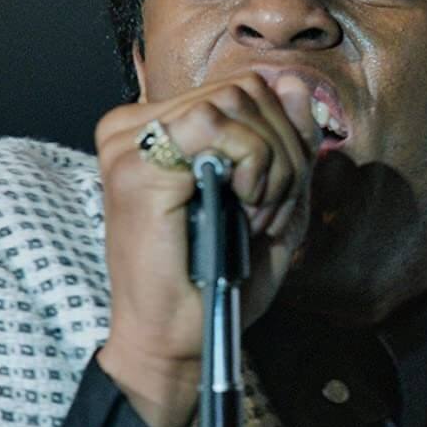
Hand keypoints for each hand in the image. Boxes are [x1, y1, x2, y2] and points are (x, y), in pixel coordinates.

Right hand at [93, 72, 319, 426]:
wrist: (174, 342)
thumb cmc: (216, 281)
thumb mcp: (272, 200)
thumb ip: (287, 141)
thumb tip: (297, 84)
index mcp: (159, 127)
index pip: (245, 86)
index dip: (284, 134)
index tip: (274, 196)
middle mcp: (135, 125)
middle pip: (247, 87)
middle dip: (284, 150)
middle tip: (269, 212)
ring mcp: (129, 141)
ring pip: (237, 100)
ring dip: (272, 163)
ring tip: (257, 216)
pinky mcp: (135, 165)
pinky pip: (220, 128)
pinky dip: (255, 168)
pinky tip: (245, 211)